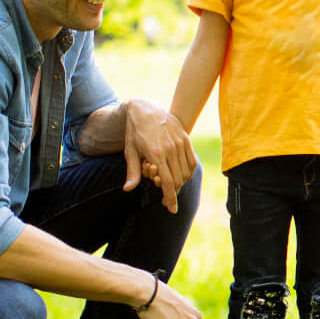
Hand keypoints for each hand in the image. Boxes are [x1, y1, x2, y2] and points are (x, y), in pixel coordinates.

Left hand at [122, 99, 196, 213]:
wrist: (146, 109)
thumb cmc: (135, 132)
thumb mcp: (130, 152)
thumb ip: (132, 172)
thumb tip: (127, 189)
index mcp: (156, 154)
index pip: (167, 182)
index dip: (170, 198)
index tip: (172, 209)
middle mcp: (171, 149)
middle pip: (178, 180)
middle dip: (173, 193)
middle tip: (166, 200)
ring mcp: (180, 143)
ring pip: (186, 172)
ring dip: (180, 183)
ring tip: (171, 186)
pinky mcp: (186, 138)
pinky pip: (192, 161)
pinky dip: (188, 172)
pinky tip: (181, 175)